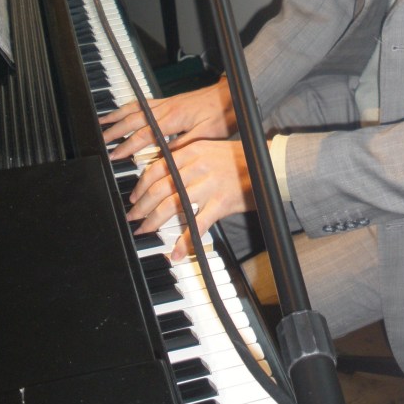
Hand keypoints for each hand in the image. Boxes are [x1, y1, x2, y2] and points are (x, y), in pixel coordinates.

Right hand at [101, 75, 236, 159]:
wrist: (231, 95)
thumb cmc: (222, 114)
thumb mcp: (206, 134)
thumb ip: (184, 145)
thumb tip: (165, 156)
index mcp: (174, 118)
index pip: (145, 134)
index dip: (128, 145)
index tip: (116, 155)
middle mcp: (167, 108)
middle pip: (134, 119)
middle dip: (116, 130)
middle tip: (101, 140)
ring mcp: (167, 103)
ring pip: (136, 108)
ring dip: (118, 115)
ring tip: (103, 122)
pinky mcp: (170, 101)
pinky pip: (144, 103)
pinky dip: (130, 107)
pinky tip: (123, 111)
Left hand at [127, 138, 255, 260]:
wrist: (268, 165)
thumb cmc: (241, 159)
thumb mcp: (209, 150)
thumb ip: (187, 159)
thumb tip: (164, 173)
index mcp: (192, 152)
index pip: (157, 168)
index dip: (141, 186)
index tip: (134, 197)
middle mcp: (197, 166)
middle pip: (160, 188)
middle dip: (142, 206)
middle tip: (134, 218)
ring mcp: (208, 185)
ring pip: (172, 206)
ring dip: (155, 221)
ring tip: (146, 231)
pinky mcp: (220, 203)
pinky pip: (197, 225)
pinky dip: (185, 241)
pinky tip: (176, 253)